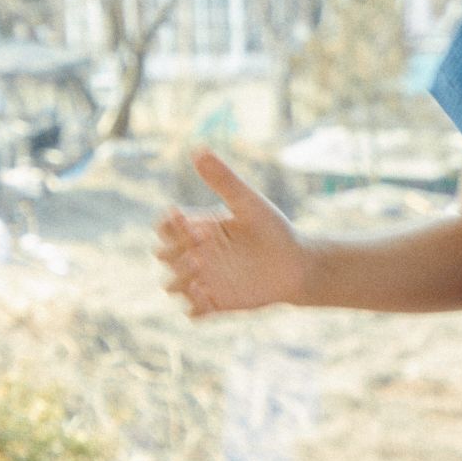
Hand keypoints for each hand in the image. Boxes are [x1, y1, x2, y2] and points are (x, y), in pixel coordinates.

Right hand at [153, 147, 305, 317]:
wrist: (298, 264)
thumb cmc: (273, 229)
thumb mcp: (248, 202)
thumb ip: (223, 179)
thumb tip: (198, 149)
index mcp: (199, 228)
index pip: (166, 227)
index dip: (170, 226)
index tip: (187, 220)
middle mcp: (196, 254)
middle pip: (163, 256)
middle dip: (172, 253)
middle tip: (197, 250)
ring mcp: (204, 280)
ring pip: (172, 285)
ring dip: (179, 280)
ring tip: (200, 270)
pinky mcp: (217, 302)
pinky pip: (193, 311)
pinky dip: (194, 306)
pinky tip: (208, 296)